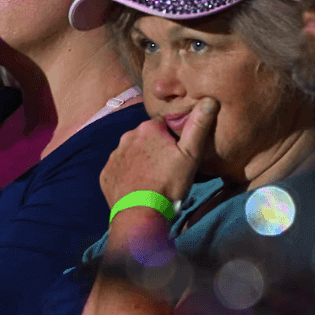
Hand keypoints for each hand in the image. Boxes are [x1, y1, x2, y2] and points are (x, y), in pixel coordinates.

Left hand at [100, 98, 218, 206]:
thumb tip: (209, 100)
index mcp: (148, 129)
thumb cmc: (169, 184)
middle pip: (146, 138)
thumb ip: (198, 126)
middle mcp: (127, 137)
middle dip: (155, 149)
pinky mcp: (106, 173)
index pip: (163, 126)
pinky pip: (119, 169)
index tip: (177, 155)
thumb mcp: (190, 155)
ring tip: (152, 180)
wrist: (140, 215)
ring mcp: (114, 156)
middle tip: (166, 170)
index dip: (172, 140)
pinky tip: (138, 187)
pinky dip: (127, 175)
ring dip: (141, 161)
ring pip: (131, 153)